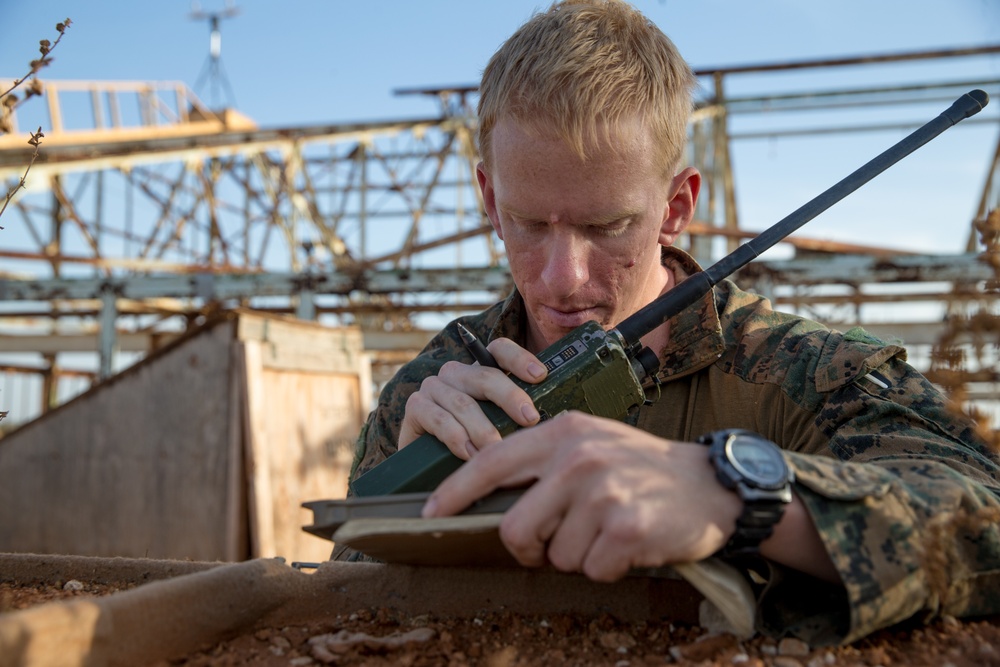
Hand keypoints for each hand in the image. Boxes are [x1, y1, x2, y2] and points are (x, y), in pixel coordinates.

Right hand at [398, 336, 548, 458]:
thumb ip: (517, 418)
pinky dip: (456, 437)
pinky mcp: (415, 407)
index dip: (520, 359)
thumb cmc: (473, 444)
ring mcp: (433, 387)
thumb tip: (553, 425)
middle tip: (530, 419)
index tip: (541, 376)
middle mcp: (455, 373)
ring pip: (463, 402)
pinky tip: (469, 454)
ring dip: (483, 428)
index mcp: (479, 371)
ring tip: (497, 449)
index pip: (499, 350)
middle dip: (510, 397)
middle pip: (486, 375)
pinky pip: (439, 419)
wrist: (427, 466)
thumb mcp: (498, 426)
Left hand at [422, 411, 742, 580]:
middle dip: (529, 549)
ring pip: (556, 555)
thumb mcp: (591, 442)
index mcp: (563, 433)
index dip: (454, 491)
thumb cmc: (642, 467)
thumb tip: (492, 499)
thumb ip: (545, 461)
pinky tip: (630, 543)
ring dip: (579, 555)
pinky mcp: (626, 528)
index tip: (430, 512)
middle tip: (552, 546)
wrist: (711, 485)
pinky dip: (608, 567)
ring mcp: (602, 493)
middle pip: (515, 528)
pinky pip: (592, 570)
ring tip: (608, 530)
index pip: (491, 462)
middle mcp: (578, 459)